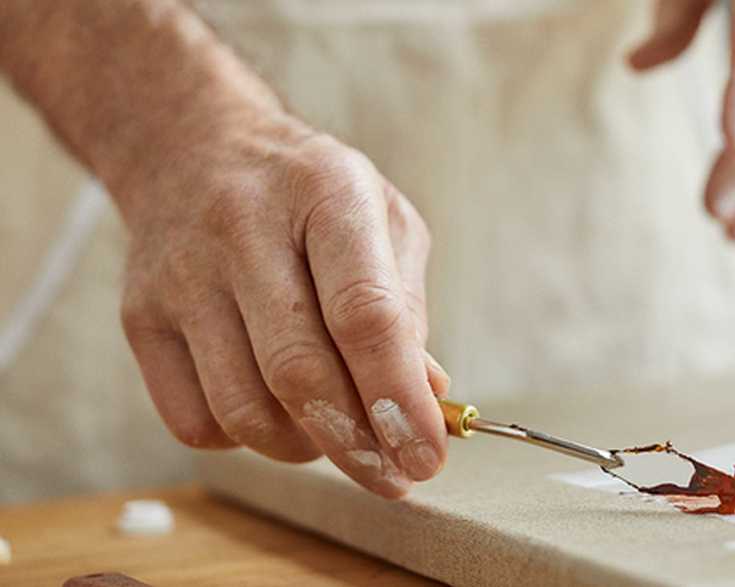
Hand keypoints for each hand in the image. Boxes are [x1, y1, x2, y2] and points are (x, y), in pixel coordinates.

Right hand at [1, 0, 450, 498]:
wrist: (193, 149)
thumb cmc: (311, 197)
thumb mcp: (382, 220)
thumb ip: (406, 308)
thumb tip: (424, 401)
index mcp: (327, 193)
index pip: (363, 313)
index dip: (397, 397)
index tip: (426, 457)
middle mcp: (243, 228)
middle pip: (298, 372)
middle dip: (355, 444)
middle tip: (392, 476)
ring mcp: (181, 275)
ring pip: (244, 411)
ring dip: (304, 446)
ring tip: (335, 429)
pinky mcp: (139, 317)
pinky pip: (195, 422)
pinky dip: (247, 439)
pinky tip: (274, 407)